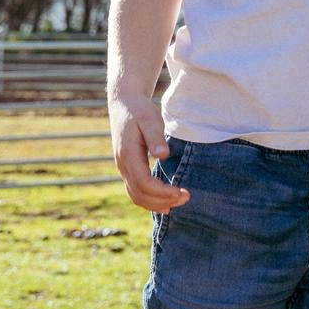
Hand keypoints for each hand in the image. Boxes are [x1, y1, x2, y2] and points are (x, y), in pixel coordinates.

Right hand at [109, 92, 188, 212]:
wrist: (124, 105)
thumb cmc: (140, 111)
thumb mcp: (150, 119)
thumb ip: (156, 137)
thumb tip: (163, 155)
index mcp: (128, 155)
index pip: (143, 183)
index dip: (162, 191)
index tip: (181, 191)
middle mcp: (123, 165)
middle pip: (139, 194)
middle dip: (162, 201)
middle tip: (185, 198)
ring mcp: (123, 168)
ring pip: (135, 196)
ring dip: (156, 203)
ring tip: (178, 203)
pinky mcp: (128, 168)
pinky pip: (135, 191)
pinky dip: (149, 200)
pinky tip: (165, 201)